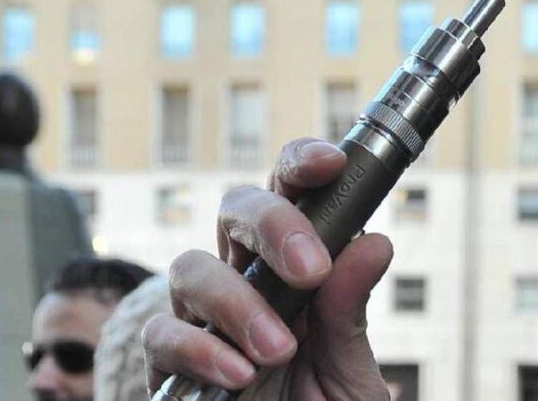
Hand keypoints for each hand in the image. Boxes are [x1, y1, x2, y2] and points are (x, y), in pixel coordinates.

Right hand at [143, 137, 393, 399]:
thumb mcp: (350, 370)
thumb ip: (349, 312)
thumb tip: (374, 241)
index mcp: (297, 267)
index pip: (291, 192)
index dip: (302, 163)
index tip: (331, 164)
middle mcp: (246, 278)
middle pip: (236, 208)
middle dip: (273, 224)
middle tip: (311, 270)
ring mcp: (203, 317)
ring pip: (191, 266)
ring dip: (239, 302)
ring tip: (279, 350)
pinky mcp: (169, 361)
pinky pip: (163, 333)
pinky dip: (200, 349)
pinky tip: (241, 375)